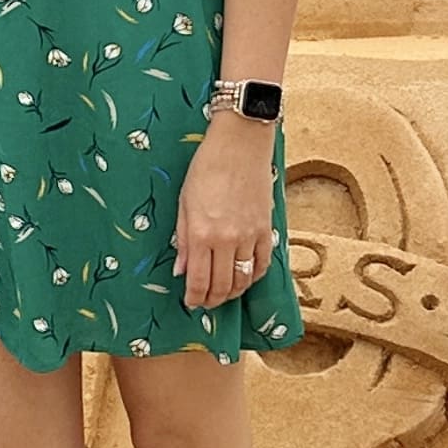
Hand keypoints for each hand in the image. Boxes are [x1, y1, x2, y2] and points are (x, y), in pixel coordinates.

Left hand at [173, 112, 278, 312]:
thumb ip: (182, 240)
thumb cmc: (206, 169)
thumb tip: (181, 270)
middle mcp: (226, 240)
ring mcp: (249, 236)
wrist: (239, 144)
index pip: (198, 281)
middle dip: (212, 299)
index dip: (194, 298)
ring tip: (223, 293)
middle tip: (205, 301)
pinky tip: (245, 276)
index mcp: (201, 234)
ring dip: (232, 292)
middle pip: (222, 286)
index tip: (190, 302)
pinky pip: (262, 264)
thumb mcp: (184, 203)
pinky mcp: (266, 229)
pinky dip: (253, 276)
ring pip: (243, 279)